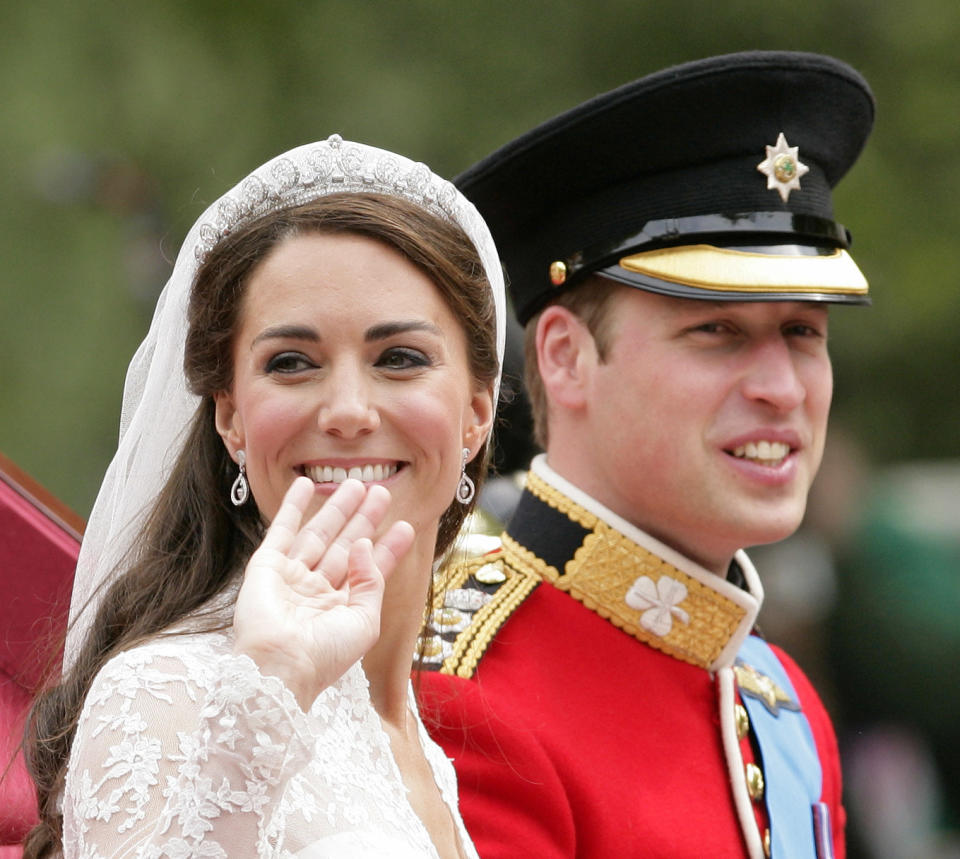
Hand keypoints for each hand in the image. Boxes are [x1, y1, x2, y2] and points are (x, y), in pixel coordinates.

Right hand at [233, 476, 414, 709]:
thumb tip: (363, 544)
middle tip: (381, 492)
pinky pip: (281, 530)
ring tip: (356, 483)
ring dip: (336, 508)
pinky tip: (304, 485)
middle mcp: (317, 592)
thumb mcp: (365, 622)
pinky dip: (292, 506)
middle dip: (364, 520)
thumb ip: (371, 582)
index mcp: (342, 610)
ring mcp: (292, 577)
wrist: (278, 667)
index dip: (387, 548)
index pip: (370, 571)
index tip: (405, 526)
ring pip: (319, 534)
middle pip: (346, 546)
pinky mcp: (267, 567)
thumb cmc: (324, 655)